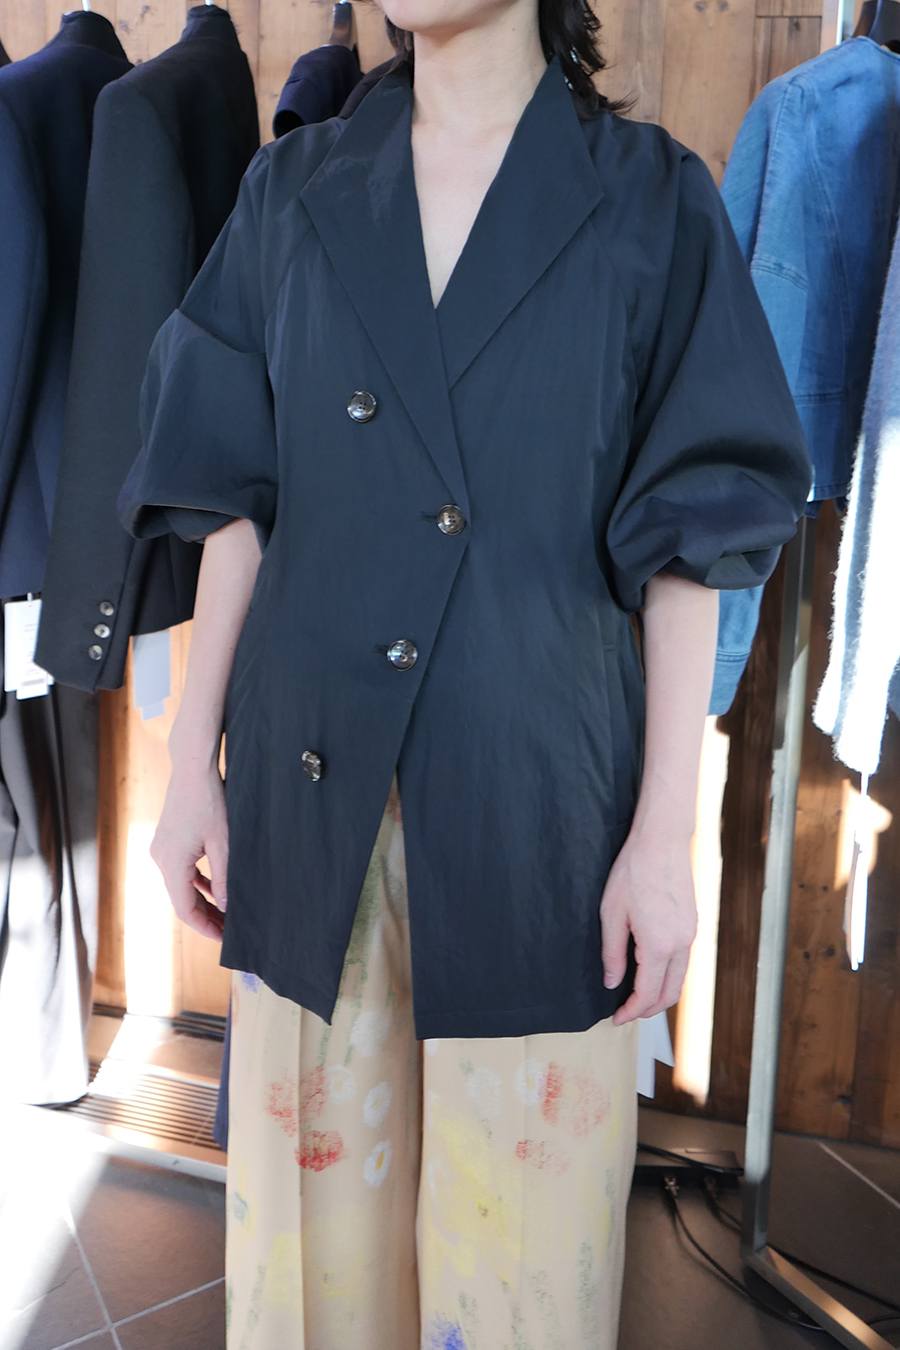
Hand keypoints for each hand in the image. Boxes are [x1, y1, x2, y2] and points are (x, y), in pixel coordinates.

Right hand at [150, 764, 228, 939]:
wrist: (192, 768)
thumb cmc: (209, 801)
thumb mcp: (222, 843)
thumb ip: (223, 877)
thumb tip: (225, 906)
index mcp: (172, 864)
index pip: (185, 910)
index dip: (205, 927)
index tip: (224, 938)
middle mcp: (161, 859)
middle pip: (182, 900)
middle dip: (206, 916)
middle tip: (229, 929)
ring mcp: (162, 849)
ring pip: (182, 886)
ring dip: (202, 900)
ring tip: (224, 914)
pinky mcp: (167, 841)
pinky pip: (181, 870)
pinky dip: (196, 882)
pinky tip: (213, 889)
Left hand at [599, 825, 696, 1024]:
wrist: (661, 841)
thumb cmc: (633, 872)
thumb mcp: (612, 914)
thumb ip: (612, 953)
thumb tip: (612, 982)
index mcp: (658, 946)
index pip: (647, 994)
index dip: (631, 1012)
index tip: (616, 1019)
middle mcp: (681, 945)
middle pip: (670, 994)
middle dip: (649, 1009)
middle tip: (626, 1012)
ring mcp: (690, 934)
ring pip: (680, 979)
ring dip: (661, 993)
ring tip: (637, 995)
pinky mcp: (692, 923)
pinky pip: (683, 961)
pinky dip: (669, 975)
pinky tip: (651, 969)